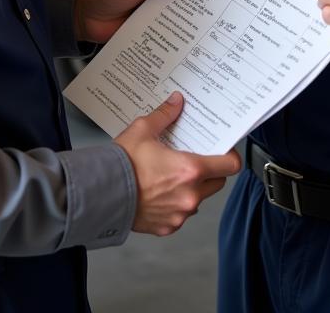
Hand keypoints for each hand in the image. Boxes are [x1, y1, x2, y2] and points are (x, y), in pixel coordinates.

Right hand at [115, 92, 241, 235]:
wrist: (100, 194)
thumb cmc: (121, 165)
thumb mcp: (142, 130)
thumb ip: (164, 114)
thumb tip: (176, 102)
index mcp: (190, 170)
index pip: (230, 165)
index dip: (229, 156)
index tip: (223, 150)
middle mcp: (190, 195)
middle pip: (217, 182)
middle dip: (210, 171)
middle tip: (194, 159)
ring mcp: (180, 214)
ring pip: (198, 199)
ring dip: (191, 188)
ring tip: (171, 175)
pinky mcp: (168, 227)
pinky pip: (181, 214)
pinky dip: (175, 204)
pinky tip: (159, 191)